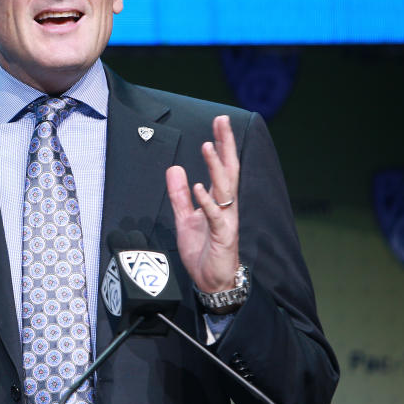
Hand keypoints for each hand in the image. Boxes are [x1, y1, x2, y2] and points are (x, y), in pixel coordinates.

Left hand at [166, 115, 239, 292]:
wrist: (211, 281)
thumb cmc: (203, 250)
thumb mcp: (185, 218)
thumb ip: (179, 195)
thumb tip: (174, 169)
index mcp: (218, 201)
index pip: (222, 167)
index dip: (221, 145)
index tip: (219, 123)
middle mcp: (226, 206)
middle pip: (228, 170)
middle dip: (225, 146)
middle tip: (222, 122)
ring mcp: (226, 220)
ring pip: (223, 188)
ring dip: (215, 167)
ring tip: (208, 146)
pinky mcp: (223, 236)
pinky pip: (215, 216)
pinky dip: (206, 202)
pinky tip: (199, 187)